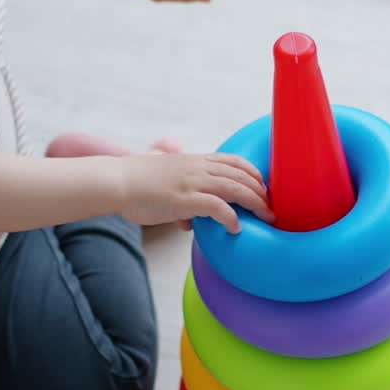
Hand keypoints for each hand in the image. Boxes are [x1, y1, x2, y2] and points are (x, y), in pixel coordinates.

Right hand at [116, 151, 273, 232]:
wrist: (118, 181)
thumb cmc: (138, 185)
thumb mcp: (166, 183)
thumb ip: (183, 200)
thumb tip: (190, 222)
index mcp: (195, 161)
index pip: (234, 161)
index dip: (254, 174)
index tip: (264, 188)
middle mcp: (198, 168)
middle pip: (241, 175)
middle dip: (261, 192)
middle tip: (272, 208)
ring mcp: (192, 182)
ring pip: (235, 188)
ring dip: (255, 203)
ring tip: (266, 218)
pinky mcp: (184, 199)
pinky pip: (217, 206)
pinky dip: (231, 217)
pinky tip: (236, 228)